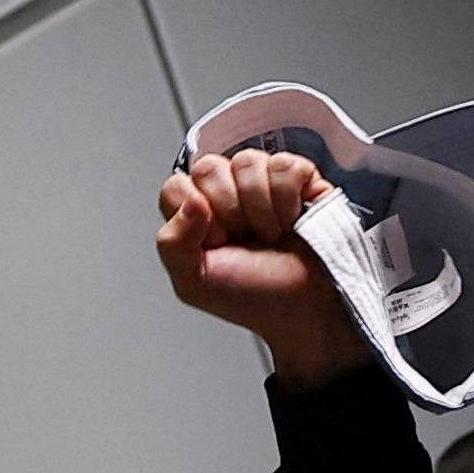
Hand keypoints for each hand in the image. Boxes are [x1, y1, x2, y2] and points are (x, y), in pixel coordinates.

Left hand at [157, 148, 362, 388]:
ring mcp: (262, 180)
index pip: (177, 186)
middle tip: (246, 240)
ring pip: (247, 162)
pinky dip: (288, 199)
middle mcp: (227, 191)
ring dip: (262, 209)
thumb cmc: (255, 297)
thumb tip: (191, 200)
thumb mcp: (195, 283)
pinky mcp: (298, 176)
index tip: (217, 245)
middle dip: (230, 212)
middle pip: (209, 168)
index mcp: (196, 213)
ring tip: (271, 235)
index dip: (196, 217)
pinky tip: (291, 220)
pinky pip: (283, 165)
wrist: (302, 310)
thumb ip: (171, 243)